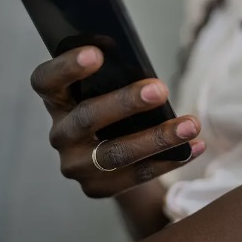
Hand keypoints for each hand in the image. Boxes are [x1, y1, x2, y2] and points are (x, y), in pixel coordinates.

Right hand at [31, 46, 204, 197]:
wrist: (115, 159)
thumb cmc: (115, 110)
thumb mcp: (109, 90)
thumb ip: (117, 79)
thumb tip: (148, 74)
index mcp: (57, 100)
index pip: (46, 81)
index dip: (66, 67)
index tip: (96, 53)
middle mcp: (60, 134)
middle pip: (87, 117)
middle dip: (125, 103)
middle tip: (160, 90)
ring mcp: (76, 165)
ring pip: (116, 153)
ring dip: (158, 138)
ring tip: (191, 124)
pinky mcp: (98, 188)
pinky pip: (138, 174)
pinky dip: (171, 159)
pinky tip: (195, 146)